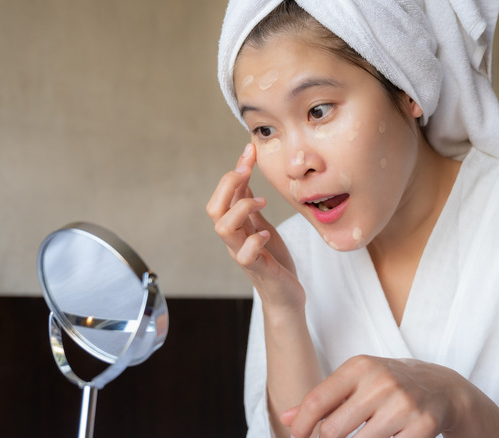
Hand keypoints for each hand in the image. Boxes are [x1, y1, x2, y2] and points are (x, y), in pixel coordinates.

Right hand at [206, 144, 301, 309]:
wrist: (285, 296)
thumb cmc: (273, 260)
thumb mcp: (261, 224)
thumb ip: (249, 203)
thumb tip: (243, 175)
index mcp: (235, 226)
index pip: (224, 194)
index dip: (235, 170)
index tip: (250, 150)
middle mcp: (234, 239)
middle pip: (214, 209)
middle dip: (228, 185)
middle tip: (248, 172)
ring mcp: (243, 254)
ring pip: (223, 229)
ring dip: (240, 209)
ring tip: (262, 203)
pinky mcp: (257, 269)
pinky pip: (244, 255)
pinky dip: (254, 240)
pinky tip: (266, 234)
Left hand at [280, 355, 471, 437]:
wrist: (441, 387)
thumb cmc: (387, 385)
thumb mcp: (354, 382)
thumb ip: (321, 399)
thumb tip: (286, 417)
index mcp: (359, 367)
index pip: (316, 400)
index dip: (301, 426)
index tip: (297, 437)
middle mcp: (381, 382)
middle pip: (333, 430)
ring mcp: (403, 404)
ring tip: (360, 435)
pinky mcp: (422, 426)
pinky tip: (384, 437)